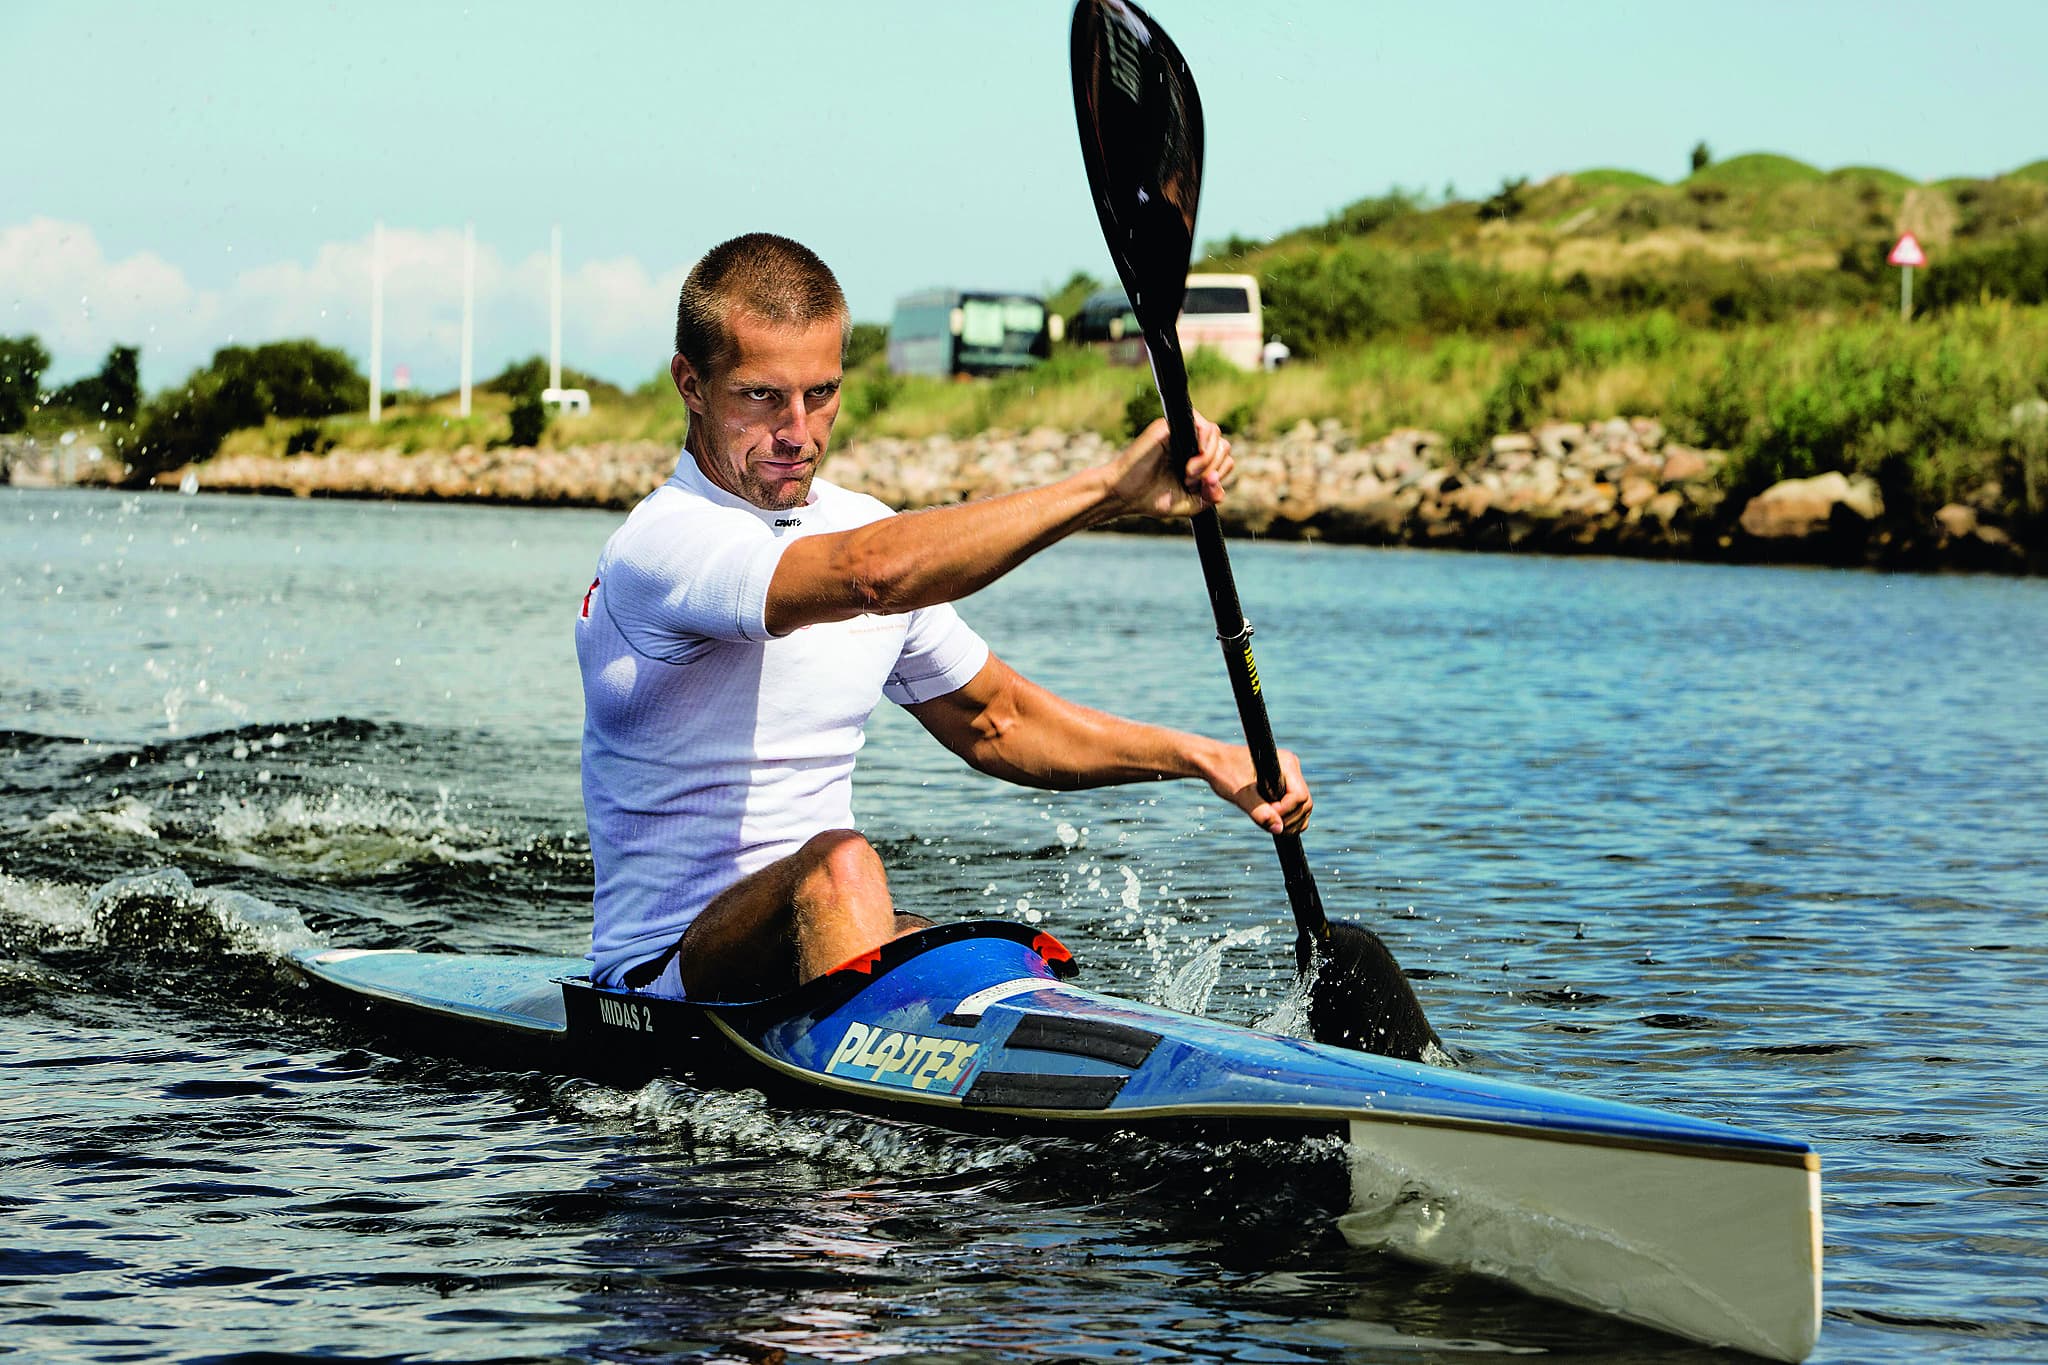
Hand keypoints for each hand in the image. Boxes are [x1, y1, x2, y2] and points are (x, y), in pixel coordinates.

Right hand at [1103, 414, 1232, 519]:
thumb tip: (1220, 481)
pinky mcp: (1170, 426)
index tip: (1201, 489)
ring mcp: (1180, 432)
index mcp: (1196, 459)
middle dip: (1214, 468)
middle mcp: (1189, 442)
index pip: (1224, 457)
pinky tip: (1190, 464)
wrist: (1126, 495)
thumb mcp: (1191, 503)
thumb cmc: (1153, 499)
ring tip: (1188, 475)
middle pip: (1223, 445)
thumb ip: (1212, 495)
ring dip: (1208, 460)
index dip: (1220, 474)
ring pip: (1216, 434)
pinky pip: (1203, 426)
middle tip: (1191, 482)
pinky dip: (1205, 446)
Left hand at [1202, 742, 1311, 835]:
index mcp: (1286, 763)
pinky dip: (1288, 818)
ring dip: (1290, 821)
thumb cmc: (1224, 772)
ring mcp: (1289, 776)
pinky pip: (1295, 807)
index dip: (1285, 811)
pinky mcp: (1283, 784)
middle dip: (1289, 819)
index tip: (1266, 813)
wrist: (1212, 762)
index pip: (1300, 796)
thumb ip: (1260, 812)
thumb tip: (1279, 829)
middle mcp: (1292, 767)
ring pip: (1302, 807)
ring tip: (1269, 824)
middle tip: (1268, 824)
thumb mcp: (1241, 795)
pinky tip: (1272, 822)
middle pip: (1305, 803)